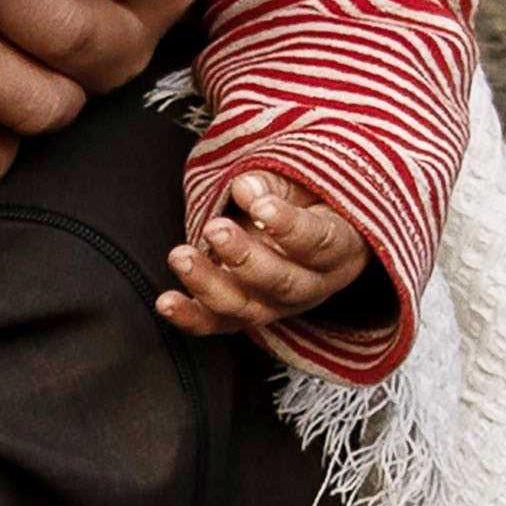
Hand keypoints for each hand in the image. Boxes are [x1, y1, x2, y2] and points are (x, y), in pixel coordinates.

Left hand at [158, 164, 380, 337]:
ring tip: (181, 256)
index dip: (288, 225)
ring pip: (246, 307)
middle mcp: (312, 286)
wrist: (307, 228)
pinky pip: (217, 323)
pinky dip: (189, 315)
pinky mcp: (245, 315)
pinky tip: (166, 302)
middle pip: (282, 283)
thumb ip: (275, 183)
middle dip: (246, 258)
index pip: (318, 242)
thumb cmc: (309, 199)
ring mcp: (277, 306)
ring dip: (209, 284)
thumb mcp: (304, 182)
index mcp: (338, 248)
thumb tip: (246, 188)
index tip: (260, 204)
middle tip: (217, 230)